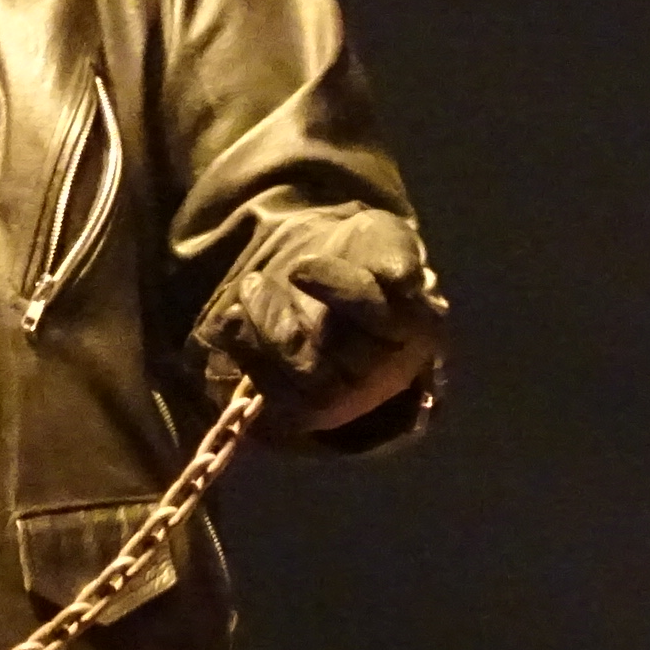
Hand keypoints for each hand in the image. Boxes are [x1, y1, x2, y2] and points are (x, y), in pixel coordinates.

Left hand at [195, 211, 441, 426]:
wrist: (330, 276)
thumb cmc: (364, 258)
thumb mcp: (384, 240)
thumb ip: (395, 255)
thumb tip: (400, 280)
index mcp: (417, 330)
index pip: (382, 320)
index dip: (338, 292)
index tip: (298, 267)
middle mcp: (387, 373)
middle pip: (344, 364)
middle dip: (289, 320)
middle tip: (254, 282)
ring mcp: (348, 397)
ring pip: (312, 388)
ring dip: (267, 340)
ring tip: (246, 293)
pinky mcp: (308, 410)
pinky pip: (280, 401)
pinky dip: (251, 360)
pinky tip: (232, 321)